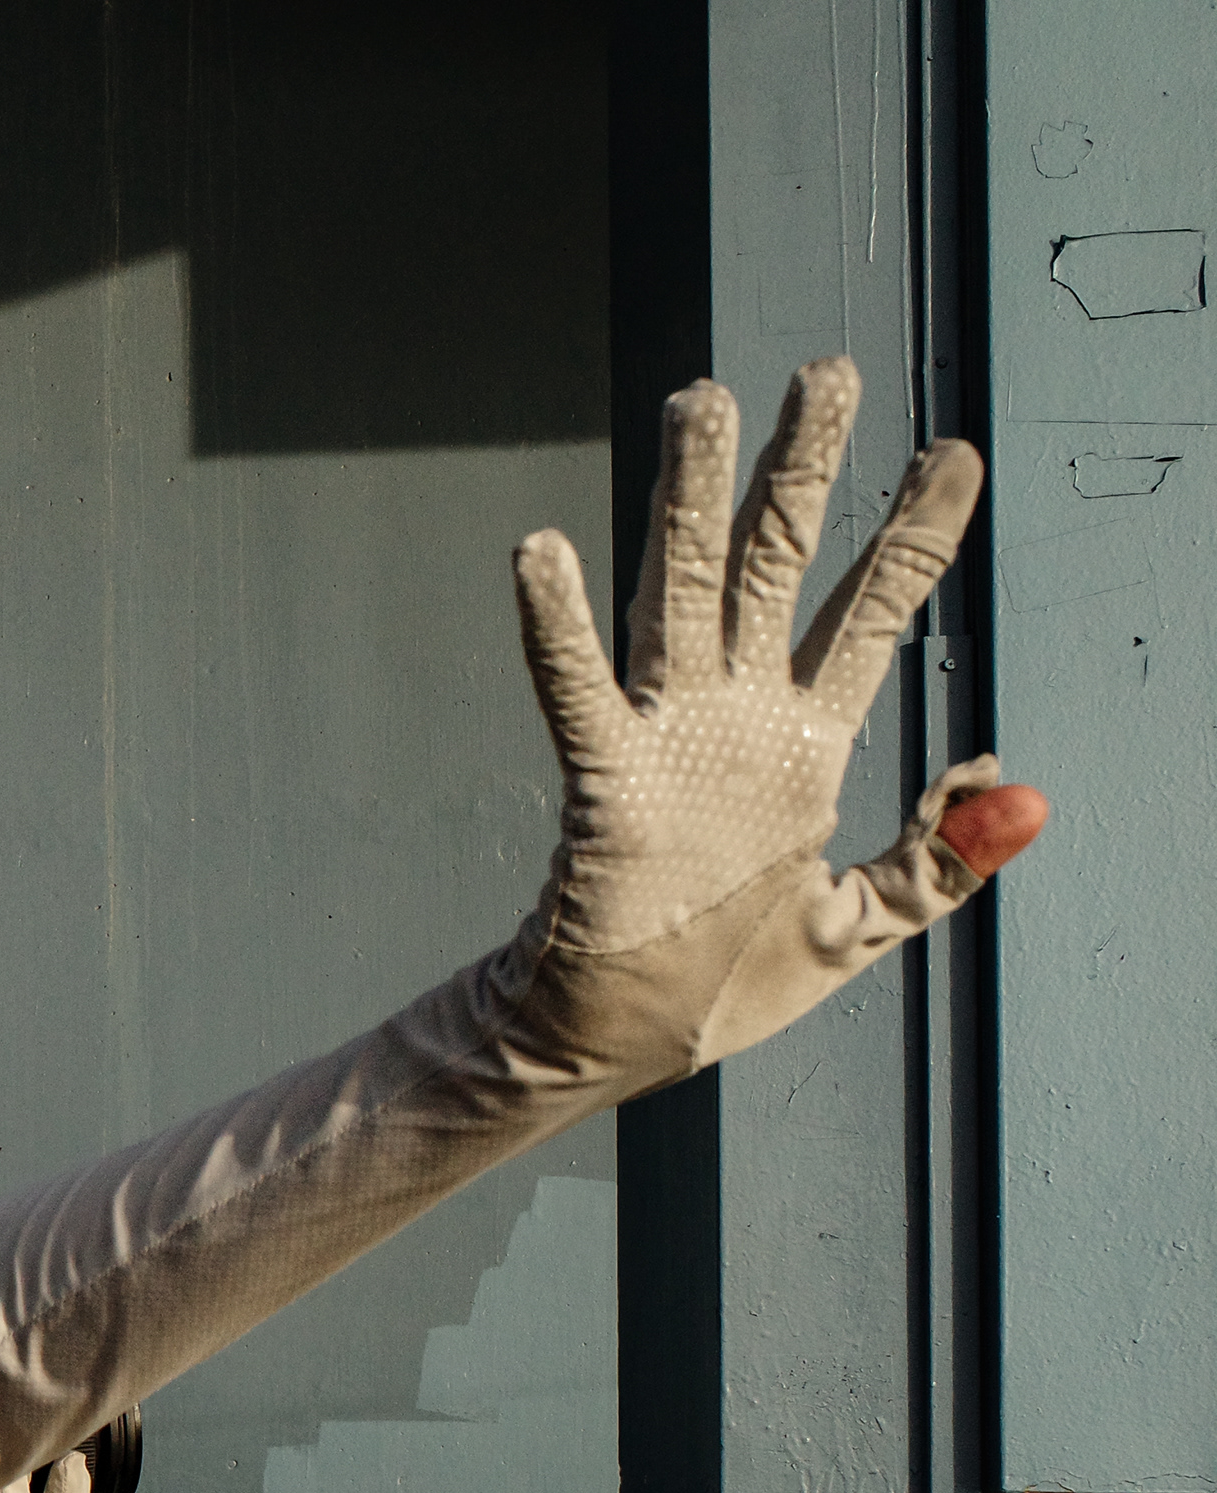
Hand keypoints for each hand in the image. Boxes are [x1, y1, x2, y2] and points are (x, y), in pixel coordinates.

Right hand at [508, 359, 1045, 1077]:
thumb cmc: (720, 991)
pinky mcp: (606, 783)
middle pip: (777, 564)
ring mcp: (671, 741)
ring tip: (702, 401)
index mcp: (804, 747)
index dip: (917, 532)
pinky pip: (578, 692)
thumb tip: (1026, 792)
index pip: (871, 612)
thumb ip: (938, 862)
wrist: (618, 1044)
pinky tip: (543, 553)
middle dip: (806, 467)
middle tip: (828, 371)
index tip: (955, 451)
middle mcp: (738, 719)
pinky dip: (557, 627)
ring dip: (691, 496)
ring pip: (683, 591)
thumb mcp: (855, 927)